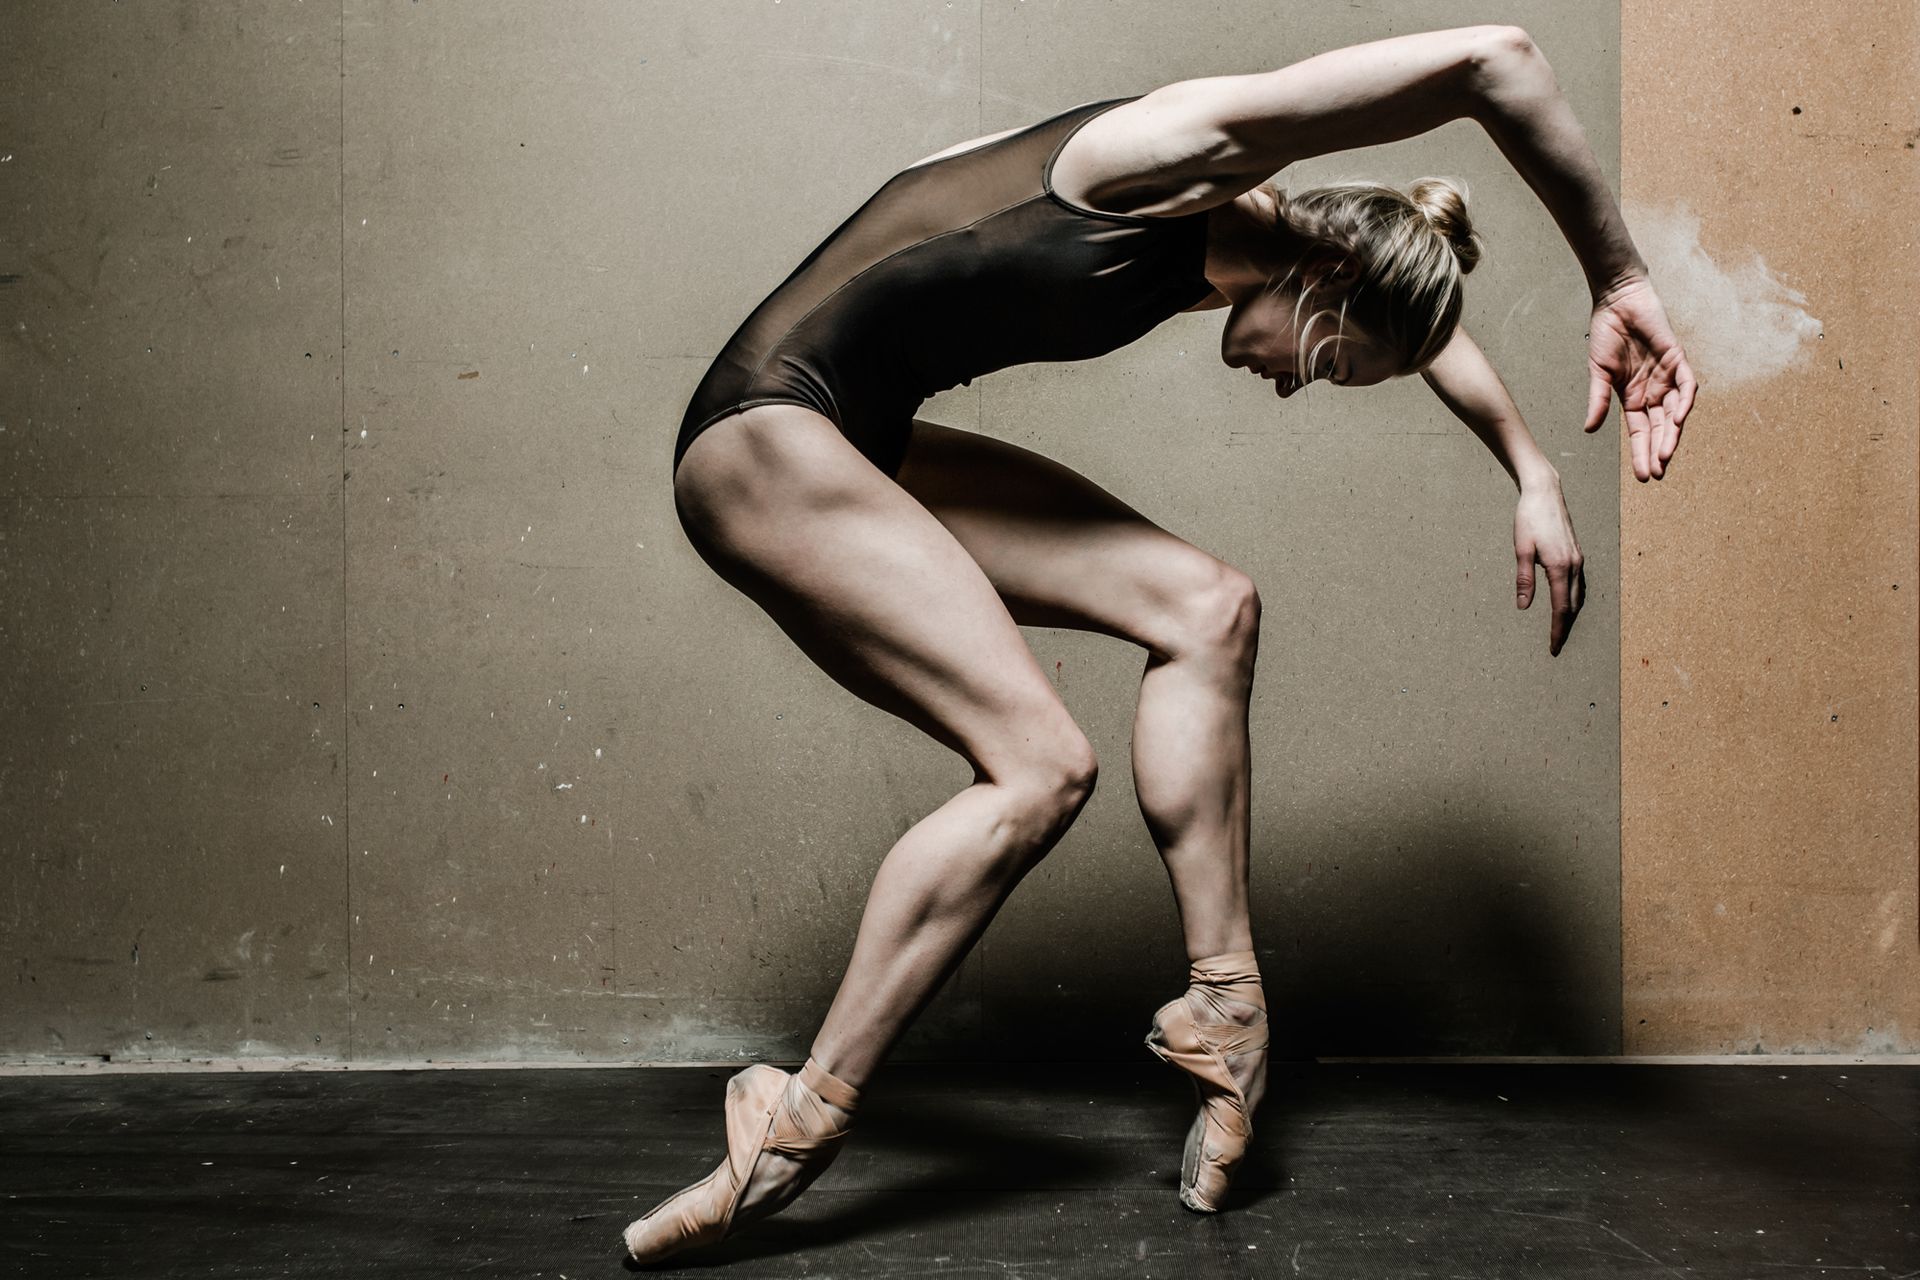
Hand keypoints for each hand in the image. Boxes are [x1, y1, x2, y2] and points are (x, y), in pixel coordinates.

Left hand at [1515, 482, 1583, 655]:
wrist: (1544, 493)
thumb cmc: (1529, 518)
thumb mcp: (1521, 549)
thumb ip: (1524, 579)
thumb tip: (1524, 606)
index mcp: (1560, 566)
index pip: (1561, 608)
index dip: (1557, 630)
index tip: (1553, 647)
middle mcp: (1574, 565)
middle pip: (1573, 606)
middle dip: (1565, 627)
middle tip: (1557, 645)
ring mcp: (1578, 559)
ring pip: (1578, 595)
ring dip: (1570, 614)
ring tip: (1560, 629)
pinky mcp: (1576, 553)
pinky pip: (1578, 583)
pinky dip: (1573, 599)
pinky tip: (1566, 603)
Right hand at [1584, 276, 1697, 481]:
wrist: (1618, 301)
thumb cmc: (1607, 333)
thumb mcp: (1599, 372)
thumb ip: (1597, 400)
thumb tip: (1589, 430)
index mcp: (1633, 397)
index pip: (1640, 432)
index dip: (1642, 453)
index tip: (1643, 477)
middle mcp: (1653, 391)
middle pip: (1659, 428)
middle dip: (1658, 451)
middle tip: (1656, 474)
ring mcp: (1667, 376)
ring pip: (1675, 413)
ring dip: (1671, 434)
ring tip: (1665, 456)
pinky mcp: (1677, 359)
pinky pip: (1686, 385)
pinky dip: (1684, 402)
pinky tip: (1677, 420)